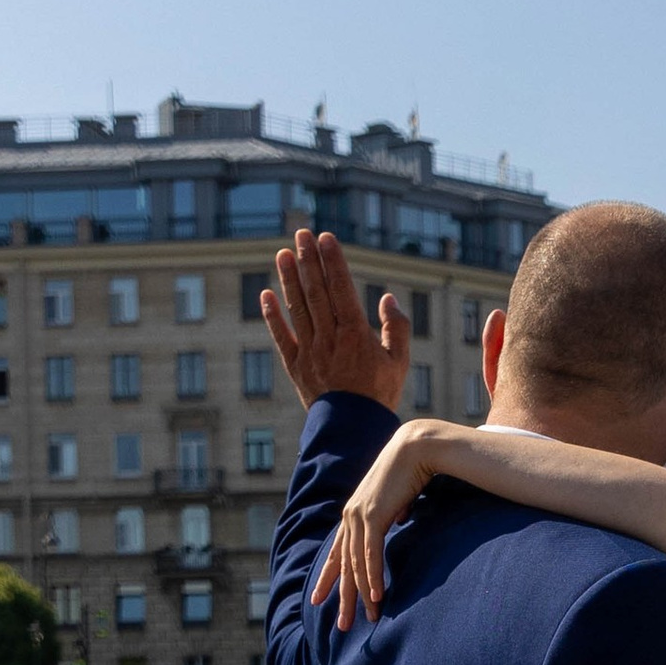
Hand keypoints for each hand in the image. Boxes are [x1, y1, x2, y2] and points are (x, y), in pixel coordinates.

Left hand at [263, 229, 410, 410]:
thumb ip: (396, 328)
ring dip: (289, 279)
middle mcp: (329, 338)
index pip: (341, 288)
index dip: (332, 261)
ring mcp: (309, 351)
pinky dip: (272, 315)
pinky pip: (281, 336)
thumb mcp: (399, 362)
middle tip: (301, 233)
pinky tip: (266, 295)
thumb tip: (387, 298)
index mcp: (355, 334)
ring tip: (283, 253)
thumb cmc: (380, 395)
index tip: (326, 238)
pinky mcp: (295, 365)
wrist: (353, 431)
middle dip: (308, 259)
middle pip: (316, 291)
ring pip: (297, 308)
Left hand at [312, 418, 445, 627]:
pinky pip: (370, 555)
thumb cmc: (410, 470)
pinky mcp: (372, 516)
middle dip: (341, 597)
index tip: (319, 599)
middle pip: (342, 565)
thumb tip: (400, 520)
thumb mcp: (396, 497)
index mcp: (354, 513)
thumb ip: (393, 512)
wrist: (415, 448)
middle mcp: (350, 516)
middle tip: (342, 626)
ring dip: (362, 594)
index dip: (327, 578)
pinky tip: (376, 596)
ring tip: (369, 618)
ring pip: (356, 565)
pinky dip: (373, 577)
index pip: (337, 553)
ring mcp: (358, 516)